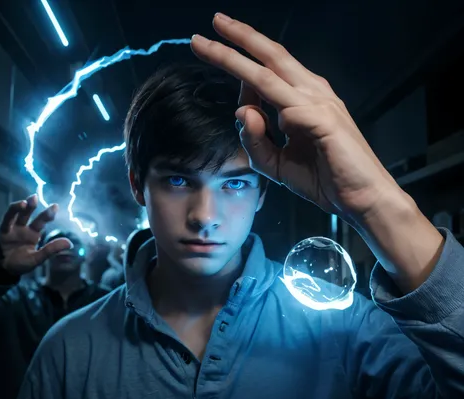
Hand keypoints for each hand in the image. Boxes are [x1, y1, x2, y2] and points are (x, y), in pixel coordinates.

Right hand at [0, 195, 71, 275]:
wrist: (4, 269)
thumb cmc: (21, 263)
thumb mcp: (38, 258)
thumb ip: (51, 250)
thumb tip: (70, 243)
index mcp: (33, 234)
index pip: (41, 221)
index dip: (48, 214)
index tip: (55, 207)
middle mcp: (23, 228)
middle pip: (29, 214)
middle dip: (35, 206)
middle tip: (46, 201)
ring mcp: (12, 229)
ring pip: (17, 214)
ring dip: (22, 206)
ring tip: (30, 200)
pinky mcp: (3, 231)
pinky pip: (7, 220)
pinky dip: (13, 212)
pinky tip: (20, 205)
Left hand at [191, 14, 403, 220]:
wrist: (362, 200)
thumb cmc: (325, 179)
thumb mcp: (278, 164)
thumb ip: (256, 142)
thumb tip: (242, 112)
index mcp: (302, 101)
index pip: (267, 72)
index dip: (240, 61)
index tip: (214, 51)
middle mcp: (311, 94)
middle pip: (270, 58)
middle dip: (238, 39)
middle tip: (213, 23)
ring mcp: (320, 105)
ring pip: (271, 75)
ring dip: (238, 59)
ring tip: (212, 46)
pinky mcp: (327, 122)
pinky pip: (290, 111)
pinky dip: (272, 113)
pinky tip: (270, 123)